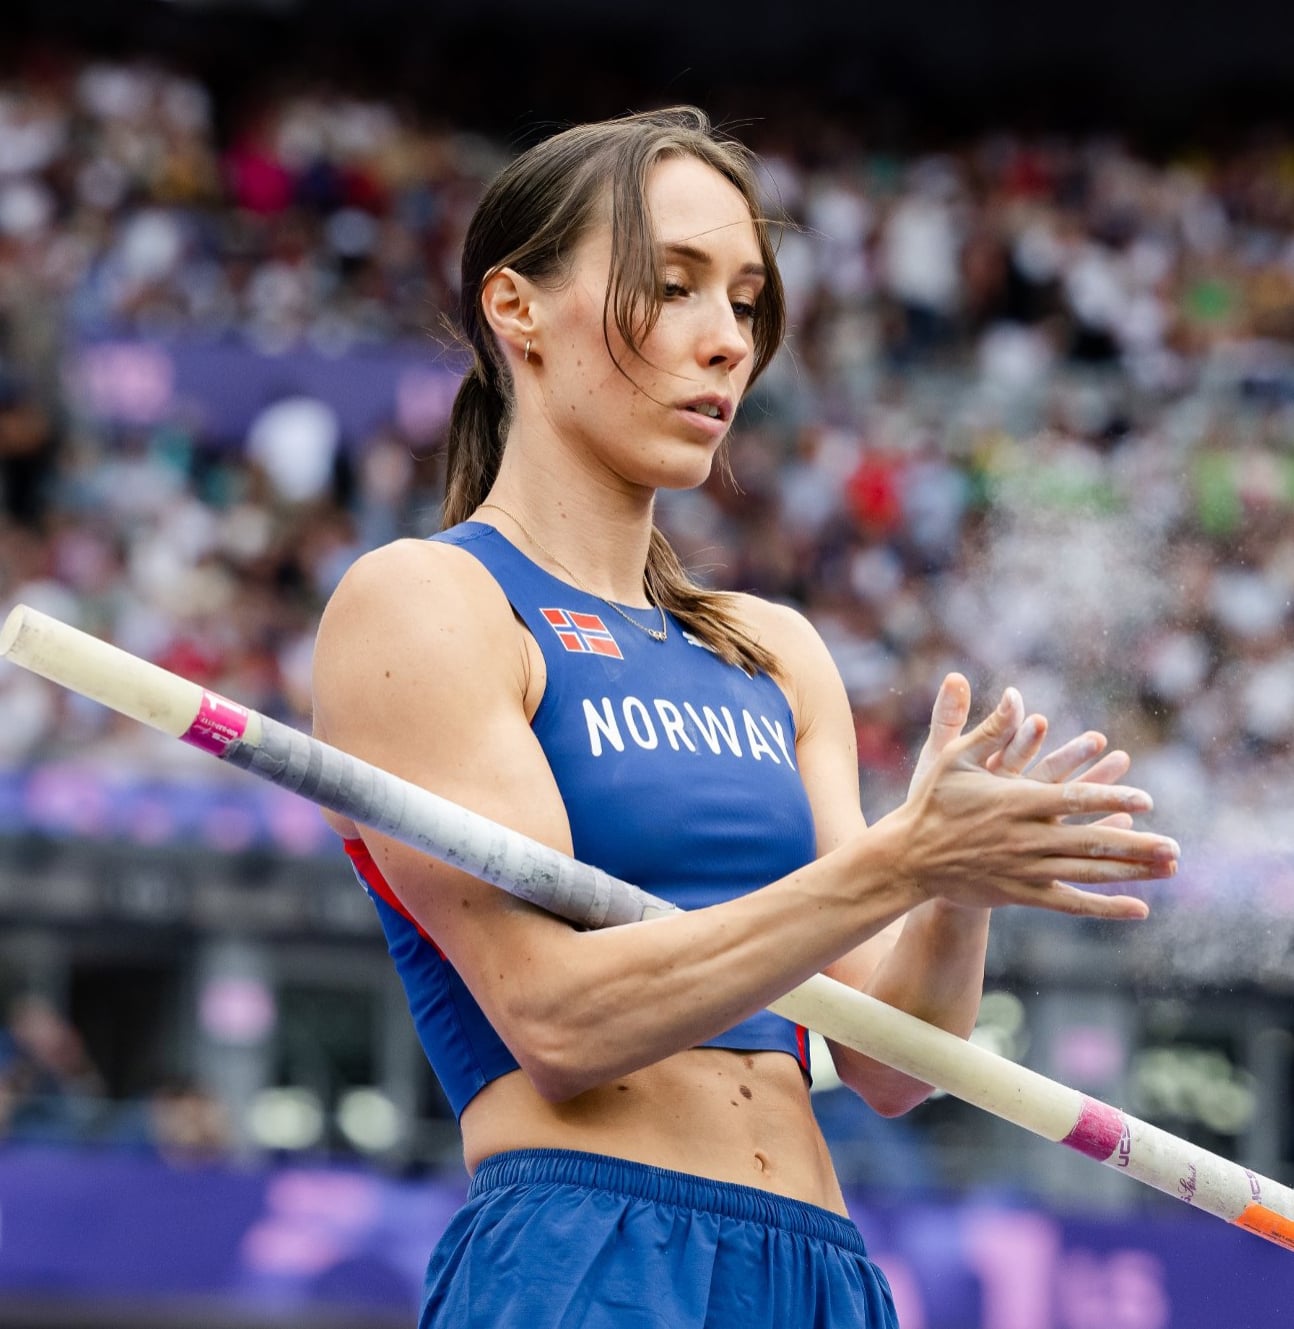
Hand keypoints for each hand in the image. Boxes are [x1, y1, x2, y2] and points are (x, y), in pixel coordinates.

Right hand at [887, 675, 1177, 918]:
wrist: (908, 857)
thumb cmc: (930, 803)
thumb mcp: (953, 758)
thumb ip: (990, 729)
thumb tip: (1015, 694)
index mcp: (1015, 801)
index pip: (1074, 798)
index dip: (1112, 796)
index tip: (1147, 799)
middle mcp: (1026, 837)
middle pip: (1092, 841)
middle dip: (1138, 845)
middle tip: (1176, 848)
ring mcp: (1025, 869)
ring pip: (1088, 872)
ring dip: (1131, 873)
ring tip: (1169, 871)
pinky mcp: (1021, 894)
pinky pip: (1070, 903)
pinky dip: (1105, 907)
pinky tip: (1138, 908)